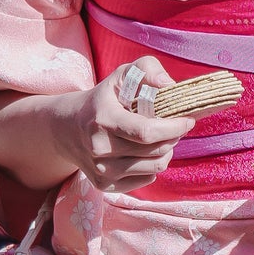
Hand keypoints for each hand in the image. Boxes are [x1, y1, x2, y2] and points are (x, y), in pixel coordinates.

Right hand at [0, 59, 196, 197]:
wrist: (65, 128)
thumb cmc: (102, 99)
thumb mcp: (122, 75)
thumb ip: (148, 69)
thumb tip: (169, 86)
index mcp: (103, 119)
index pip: (147, 132)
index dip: (173, 128)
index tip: (187, 120)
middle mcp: (100, 148)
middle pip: (155, 151)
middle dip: (173, 137)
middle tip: (174, 127)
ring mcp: (101, 170)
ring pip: (154, 168)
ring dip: (166, 152)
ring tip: (161, 139)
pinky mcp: (104, 185)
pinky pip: (146, 179)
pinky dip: (153, 166)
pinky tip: (144, 152)